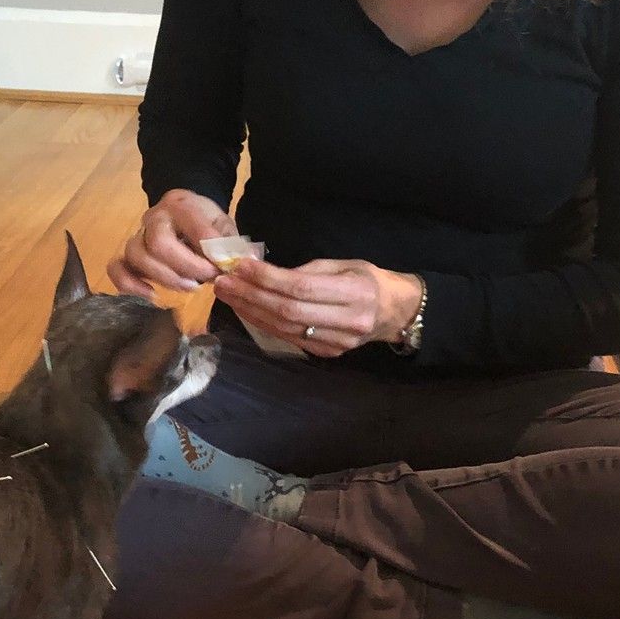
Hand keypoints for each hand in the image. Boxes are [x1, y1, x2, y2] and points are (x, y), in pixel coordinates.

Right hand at [108, 189, 236, 297]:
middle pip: (158, 243)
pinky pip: (116, 268)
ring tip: (189, 286)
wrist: (185, 214)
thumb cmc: (207, 223)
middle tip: (205, 279)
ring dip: (166, 278)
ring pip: (137, 256)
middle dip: (185, 267)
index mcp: (181, 204)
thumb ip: (232, 244)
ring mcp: (138, 235)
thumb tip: (245, 262)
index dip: (208, 251)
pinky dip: (130, 285)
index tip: (222, 267)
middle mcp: (154, 217)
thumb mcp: (224, 226)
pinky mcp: (128, 255)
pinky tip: (152, 296)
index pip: (191, 226)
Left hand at [213, 257, 423, 357]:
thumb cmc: (369, 280)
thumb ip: (309, 271)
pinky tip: (246, 310)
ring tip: (228, 295)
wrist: (396, 313)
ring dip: (250, 312)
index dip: (267, 279)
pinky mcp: (327, 354)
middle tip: (223, 282)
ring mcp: (336, 342)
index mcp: (355, 292)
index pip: (301, 287)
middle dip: (251, 296)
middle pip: (288, 311)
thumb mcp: (345, 264)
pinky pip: (288, 338)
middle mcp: (347, 321)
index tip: (241, 266)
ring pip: (284, 329)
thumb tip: (268, 275)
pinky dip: (263, 324)